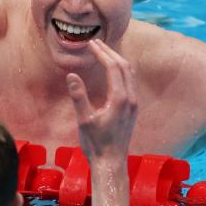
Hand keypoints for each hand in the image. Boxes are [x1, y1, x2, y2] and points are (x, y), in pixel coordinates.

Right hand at [66, 40, 137, 161]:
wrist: (111, 162)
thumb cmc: (95, 144)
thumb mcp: (84, 120)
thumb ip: (79, 96)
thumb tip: (72, 75)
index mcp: (119, 98)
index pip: (113, 67)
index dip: (101, 53)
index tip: (90, 44)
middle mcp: (130, 98)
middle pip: (124, 66)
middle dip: (110, 52)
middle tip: (95, 43)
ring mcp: (134, 103)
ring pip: (130, 73)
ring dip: (117, 60)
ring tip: (103, 52)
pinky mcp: (133, 109)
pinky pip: (130, 82)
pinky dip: (121, 70)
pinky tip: (112, 71)